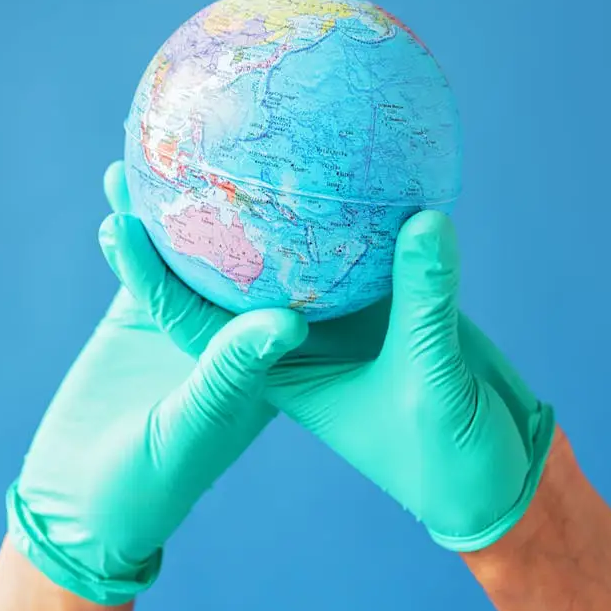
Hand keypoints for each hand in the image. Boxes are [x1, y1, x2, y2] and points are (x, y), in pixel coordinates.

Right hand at [6, 166, 306, 606]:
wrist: (76, 507)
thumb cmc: (146, 489)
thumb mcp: (197, 430)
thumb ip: (234, 374)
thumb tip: (293, 317)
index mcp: (269, 360)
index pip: (313, 292)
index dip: (331, 243)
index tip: (344, 185)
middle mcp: (234, 331)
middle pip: (258, 255)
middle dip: (259, 203)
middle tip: (266, 140)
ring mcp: (188, 319)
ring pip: (197, 247)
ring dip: (186, 200)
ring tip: (180, 141)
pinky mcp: (137, 315)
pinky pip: (145, 258)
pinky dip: (134, 222)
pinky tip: (122, 177)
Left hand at [103, 164, 554, 550]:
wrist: (495, 475)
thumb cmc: (448, 460)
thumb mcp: (428, 387)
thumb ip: (424, 305)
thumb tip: (423, 218)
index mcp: (277, 371)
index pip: (191, 320)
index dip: (148, 274)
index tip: (115, 219)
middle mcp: (297, 336)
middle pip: (226, 271)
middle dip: (184, 217)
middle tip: (149, 151)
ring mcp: (339, 314)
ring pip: (289, 249)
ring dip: (259, 199)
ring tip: (226, 136)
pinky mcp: (385, 299)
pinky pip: (360, 242)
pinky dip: (349, 206)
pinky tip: (343, 154)